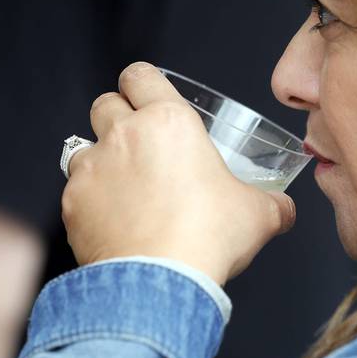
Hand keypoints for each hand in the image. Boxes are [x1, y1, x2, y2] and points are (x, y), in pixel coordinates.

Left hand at [61, 62, 295, 285]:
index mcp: (170, 122)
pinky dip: (91, 201)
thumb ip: (274, 204)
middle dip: (118, 116)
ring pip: (84, 146)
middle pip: (104, 103)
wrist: (159, 282)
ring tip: (127, 187)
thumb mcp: (259, 214)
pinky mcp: (72, 204)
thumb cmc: (209, 236)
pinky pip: (75, 191)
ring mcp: (92, 168)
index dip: (143, 82)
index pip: (140, 75)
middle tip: (142, 142)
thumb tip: (284, 209)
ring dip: (102, 159)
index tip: (149, 96)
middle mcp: (124, 135)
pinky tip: (115, 222)